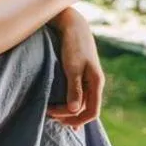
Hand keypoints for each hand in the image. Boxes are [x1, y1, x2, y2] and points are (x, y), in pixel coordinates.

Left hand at [48, 12, 104, 128]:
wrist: (73, 24)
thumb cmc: (74, 44)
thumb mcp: (73, 67)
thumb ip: (74, 89)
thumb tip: (75, 110)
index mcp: (97, 82)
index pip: (92, 112)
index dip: (77, 120)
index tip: (58, 119)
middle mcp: (95, 83)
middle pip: (85, 109)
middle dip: (69, 116)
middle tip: (49, 115)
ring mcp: (89, 79)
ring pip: (82, 102)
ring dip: (68, 110)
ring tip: (52, 114)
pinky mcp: (82, 74)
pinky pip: (78, 94)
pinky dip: (70, 102)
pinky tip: (63, 107)